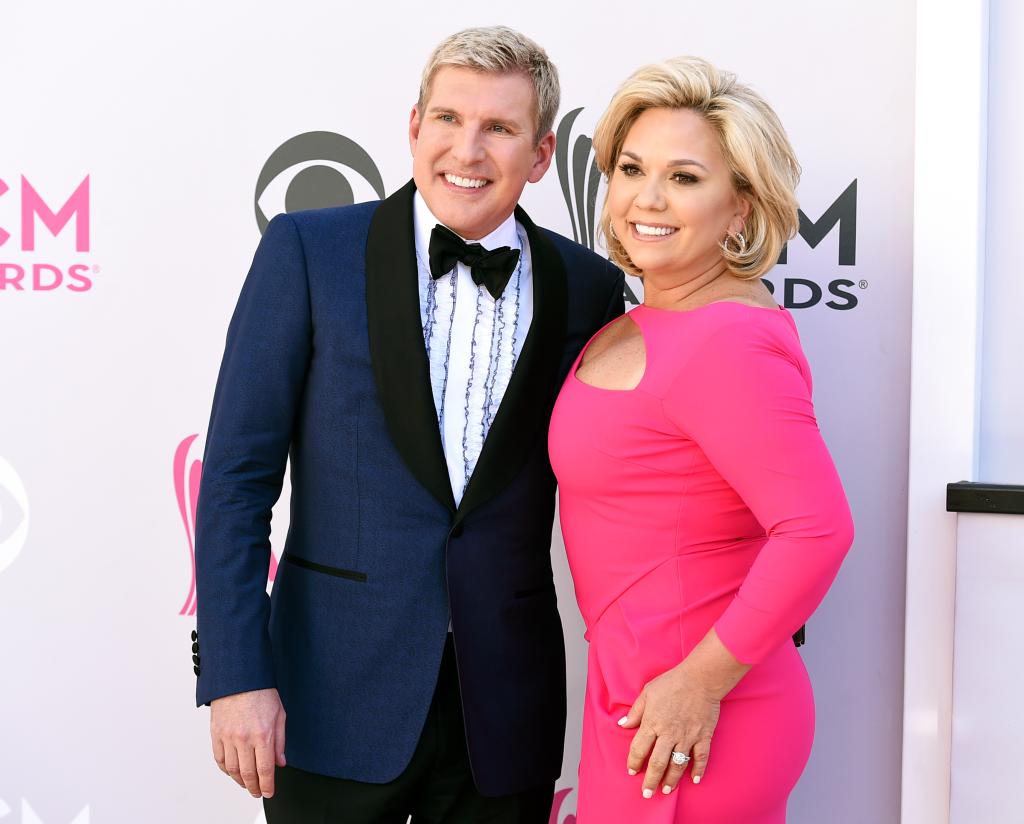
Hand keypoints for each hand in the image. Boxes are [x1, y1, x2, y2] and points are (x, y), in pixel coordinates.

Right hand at [210, 688, 286, 797]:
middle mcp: (244, 738)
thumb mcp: (279, 715)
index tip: (269, 792)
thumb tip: (280, 763)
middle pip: (248, 774)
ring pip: (232, 770)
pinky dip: (226, 770)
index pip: (265, 769)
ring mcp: (228, 737)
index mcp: (263, 734)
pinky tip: (233, 772)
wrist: (239, 678)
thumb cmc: (261, 693)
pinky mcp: (216, 734)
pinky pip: (220, 759)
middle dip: (254, 787)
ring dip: (240, 781)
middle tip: (258, 792)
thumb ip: (280, 742)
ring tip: (247, 784)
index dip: (267, 785)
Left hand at [618, 628, 749, 797]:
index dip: (634, 762)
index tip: (632, 771)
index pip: (639, 748)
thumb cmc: (672, 682)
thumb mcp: (647, 692)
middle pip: (657, 763)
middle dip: (651, 780)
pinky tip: (694, 779)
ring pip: (678, 764)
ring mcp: (687, 736)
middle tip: (647, 793)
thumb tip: (622, 725)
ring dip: (671, 779)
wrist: (700, 678)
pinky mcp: (703, 736)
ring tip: (666, 790)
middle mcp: (669, 733)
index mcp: (653, 723)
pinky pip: (701, 758)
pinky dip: (698, 770)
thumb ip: (635, 711)